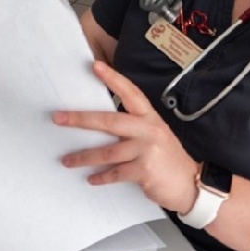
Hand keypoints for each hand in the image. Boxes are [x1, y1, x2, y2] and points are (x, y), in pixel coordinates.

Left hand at [53, 60, 198, 213]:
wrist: (190, 184)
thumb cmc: (167, 159)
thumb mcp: (154, 136)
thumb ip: (133, 128)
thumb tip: (101, 124)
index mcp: (150, 118)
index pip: (130, 92)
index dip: (113, 79)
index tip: (95, 66)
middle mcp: (148, 130)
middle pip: (108, 121)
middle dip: (80, 119)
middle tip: (58, 118)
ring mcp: (146, 150)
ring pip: (107, 151)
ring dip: (83, 156)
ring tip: (66, 160)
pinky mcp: (144, 170)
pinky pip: (115, 173)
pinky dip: (101, 177)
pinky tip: (91, 178)